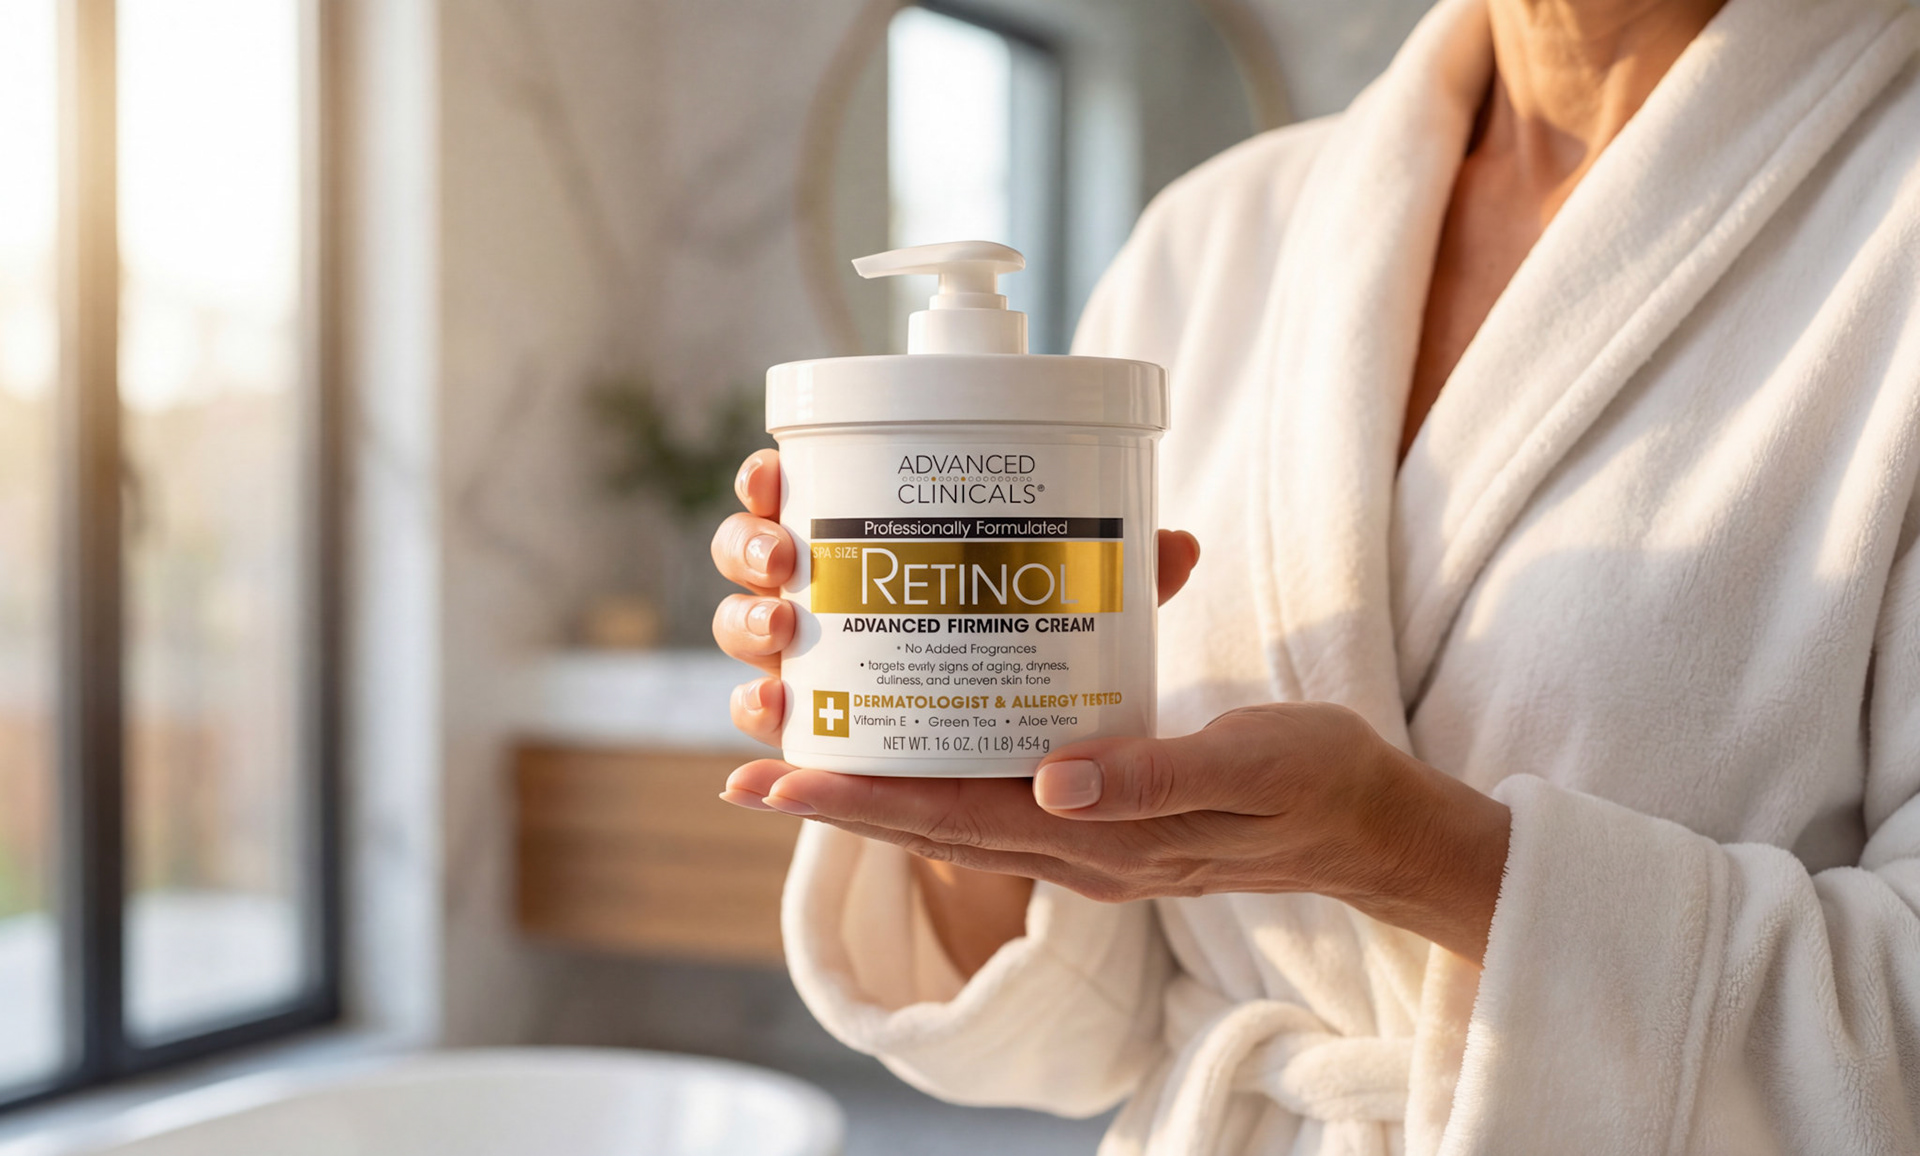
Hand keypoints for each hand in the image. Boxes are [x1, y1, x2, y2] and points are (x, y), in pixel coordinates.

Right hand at [709, 447, 1201, 747]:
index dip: (768, 479)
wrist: (1024, 751)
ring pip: (746, 632)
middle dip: (749, 550)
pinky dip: (762, 716)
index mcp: (865, 532)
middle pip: (751, 555)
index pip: (796, 488)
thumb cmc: (1034, 644)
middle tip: (788, 561)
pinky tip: (779, 723)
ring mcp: (811, 659)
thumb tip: (1176, 548)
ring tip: (786, 629)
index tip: (774, 472)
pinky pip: (772, 717)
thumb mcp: (1078, 606)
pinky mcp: (818, 726)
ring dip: (746, 628)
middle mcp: (821, 589)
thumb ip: (1115, 578)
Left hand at [727, 702, 1511, 962]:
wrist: (1373, 826)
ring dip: (875, 800)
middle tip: (748, 772)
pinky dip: (939, 787)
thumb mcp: (1251, 765)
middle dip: (838, 804)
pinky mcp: (1106, 821)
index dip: (864, 801)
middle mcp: (1082, 853)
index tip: (782, 778)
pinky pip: (1000, 808)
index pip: (958, 823)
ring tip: (800, 769)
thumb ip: (1155, 775)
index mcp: (1106, 843)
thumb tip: (1051, 785)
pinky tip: (914, 753)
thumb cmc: (1319, 782)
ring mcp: (1091, 844)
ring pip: (959, 824)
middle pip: (935, 830)